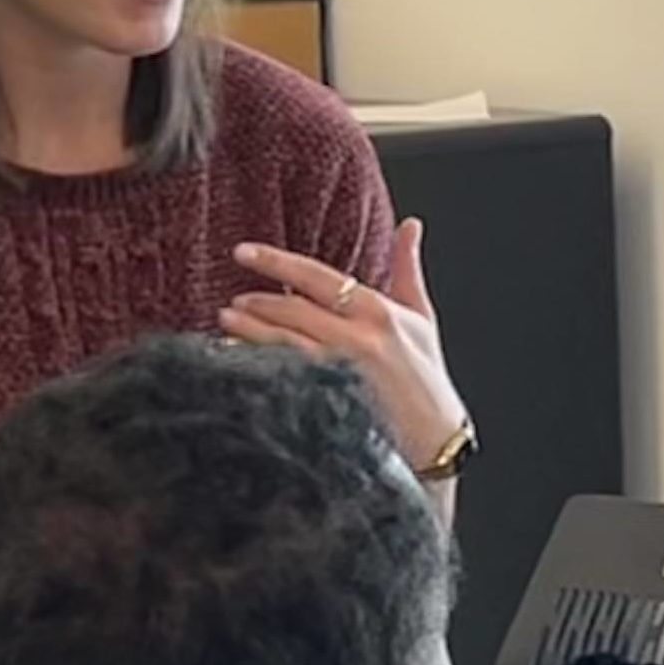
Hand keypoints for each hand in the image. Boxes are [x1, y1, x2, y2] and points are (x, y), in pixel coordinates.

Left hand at [224, 218, 469, 465]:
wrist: (436, 438)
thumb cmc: (426, 377)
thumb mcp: (421, 318)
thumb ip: (407, 267)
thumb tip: (410, 226)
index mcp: (378, 312)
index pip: (317, 276)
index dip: (275, 261)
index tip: (245, 252)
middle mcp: (359, 337)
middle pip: (293, 308)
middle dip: (257, 300)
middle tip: (236, 299)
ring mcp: (340, 368)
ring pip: (282, 338)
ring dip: (248, 327)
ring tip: (228, 318)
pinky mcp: (328, 395)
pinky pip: (281, 370)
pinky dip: (256, 359)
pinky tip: (238, 353)